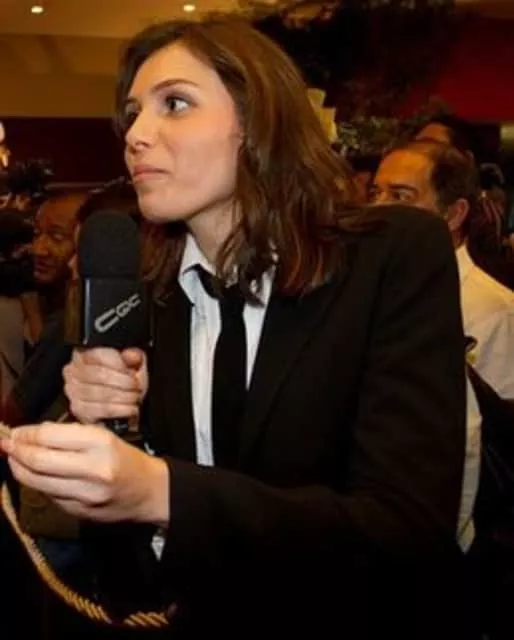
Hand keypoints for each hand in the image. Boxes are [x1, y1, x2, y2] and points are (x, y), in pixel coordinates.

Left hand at [1, 422, 168, 525]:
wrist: (151, 492)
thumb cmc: (126, 459)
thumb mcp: (104, 437)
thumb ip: (70, 435)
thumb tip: (32, 433)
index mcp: (101, 443)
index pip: (50, 436)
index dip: (26, 433)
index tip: (15, 431)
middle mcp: (93, 469)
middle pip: (38, 461)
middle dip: (16, 451)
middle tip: (7, 444)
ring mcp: (85, 494)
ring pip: (37, 482)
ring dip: (19, 469)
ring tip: (14, 458)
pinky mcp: (79, 512)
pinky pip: (48, 495)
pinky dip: (36, 483)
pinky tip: (35, 475)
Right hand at [63, 347, 147, 423]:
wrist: (120, 405)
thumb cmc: (124, 381)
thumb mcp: (132, 364)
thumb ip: (134, 357)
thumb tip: (133, 355)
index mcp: (85, 354)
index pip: (98, 355)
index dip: (118, 364)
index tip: (133, 373)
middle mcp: (74, 371)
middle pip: (98, 375)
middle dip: (123, 382)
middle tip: (137, 387)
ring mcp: (74, 391)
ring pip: (99, 393)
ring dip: (123, 397)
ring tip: (135, 397)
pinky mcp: (78, 410)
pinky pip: (99, 410)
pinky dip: (119, 410)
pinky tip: (130, 409)